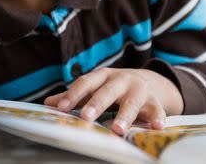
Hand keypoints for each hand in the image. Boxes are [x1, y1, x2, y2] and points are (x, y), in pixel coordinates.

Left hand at [44, 68, 182, 134]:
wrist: (150, 80)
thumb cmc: (114, 87)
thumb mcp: (96, 87)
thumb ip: (75, 96)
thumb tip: (48, 103)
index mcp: (103, 76)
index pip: (86, 82)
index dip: (73, 94)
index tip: (62, 108)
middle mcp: (121, 80)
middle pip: (108, 91)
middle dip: (97, 103)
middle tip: (86, 117)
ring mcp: (139, 90)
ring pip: (132, 102)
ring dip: (125, 115)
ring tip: (117, 129)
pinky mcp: (154, 101)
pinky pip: (156, 109)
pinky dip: (157, 117)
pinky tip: (156, 127)